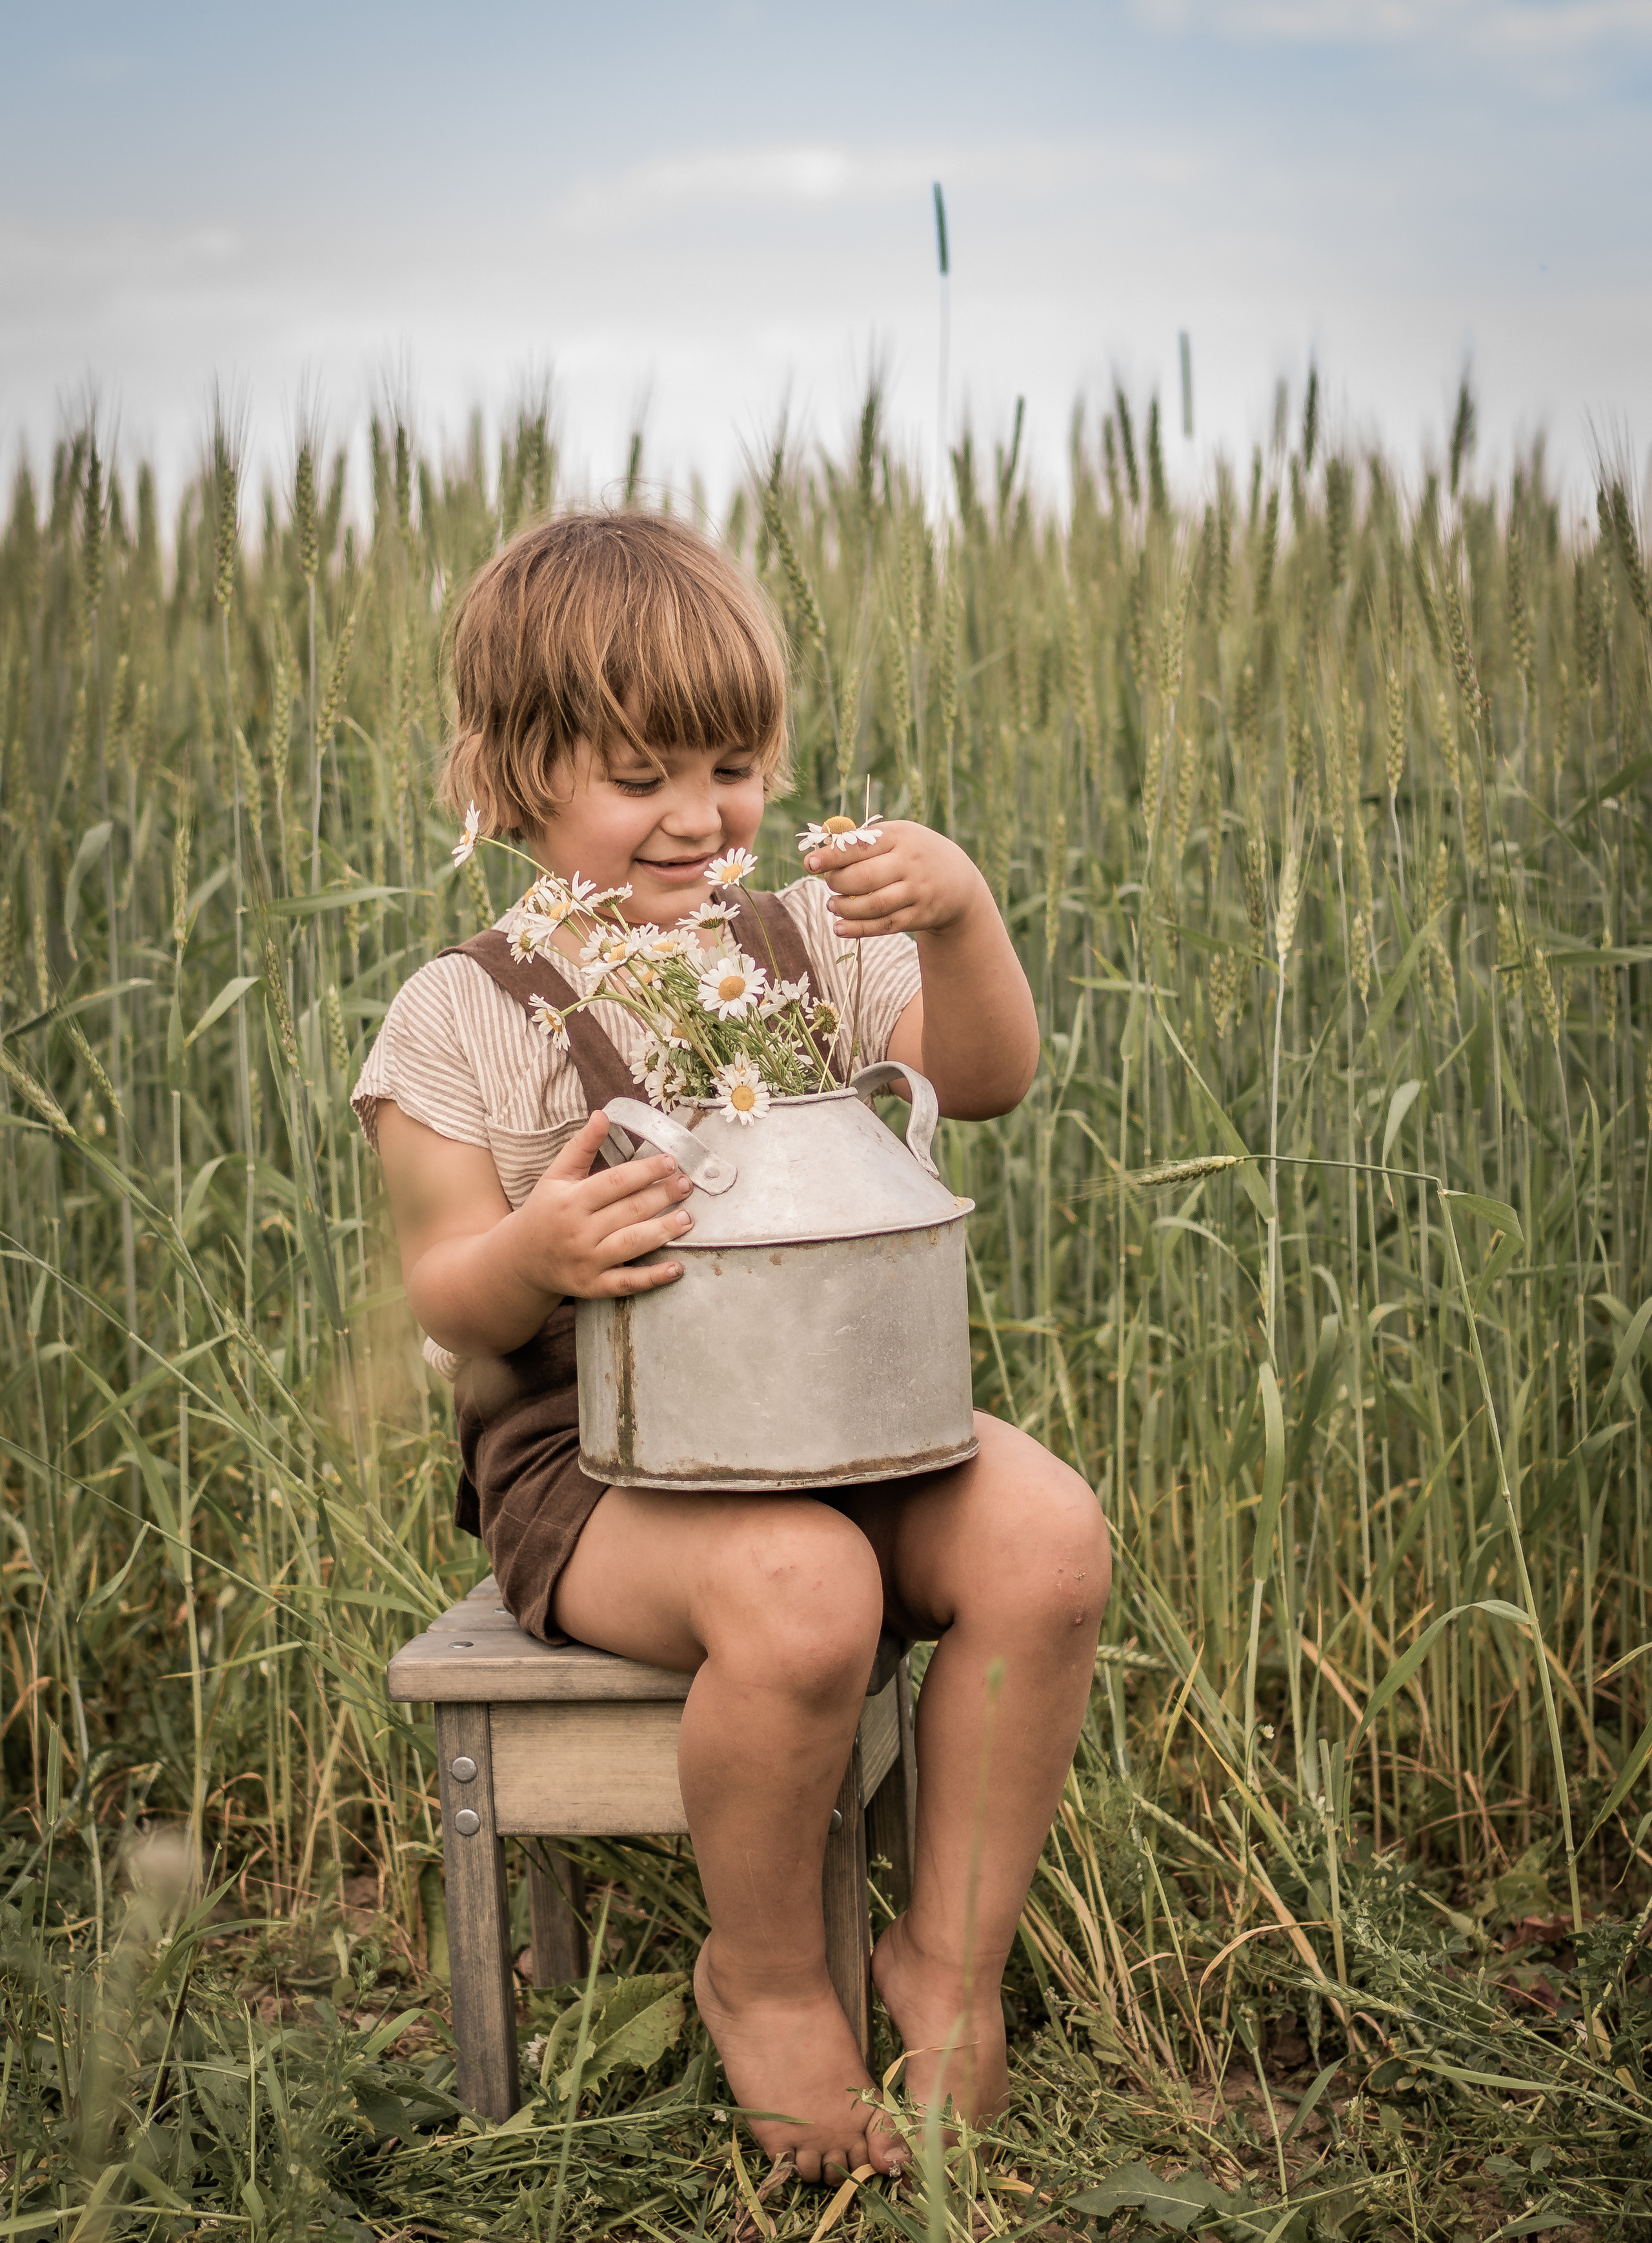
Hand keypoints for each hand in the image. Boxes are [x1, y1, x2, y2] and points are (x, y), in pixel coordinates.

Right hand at [508, 1109, 694, 1297]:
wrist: (520, 1259)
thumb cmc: (545, 1211)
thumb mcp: (555, 1176)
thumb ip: (581, 1146)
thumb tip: (603, 1115)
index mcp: (570, 1201)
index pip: (615, 1182)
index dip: (645, 1171)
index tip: (670, 1161)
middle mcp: (579, 1232)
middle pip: (628, 1211)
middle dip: (661, 1197)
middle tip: (686, 1185)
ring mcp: (587, 1261)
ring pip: (631, 1245)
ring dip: (662, 1232)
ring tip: (687, 1218)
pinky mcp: (593, 1286)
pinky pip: (627, 1283)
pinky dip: (653, 1278)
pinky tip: (676, 1269)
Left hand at [804, 820, 986, 939]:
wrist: (958, 881)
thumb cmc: (914, 854)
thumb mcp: (898, 836)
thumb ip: (863, 841)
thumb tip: (822, 847)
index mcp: (901, 837)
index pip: (860, 846)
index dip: (832, 856)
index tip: (810, 863)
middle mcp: (910, 864)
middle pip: (865, 877)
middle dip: (838, 883)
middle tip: (829, 884)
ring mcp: (916, 892)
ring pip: (873, 905)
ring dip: (845, 908)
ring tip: (833, 905)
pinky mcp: (919, 916)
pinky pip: (884, 925)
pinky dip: (858, 929)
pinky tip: (839, 928)